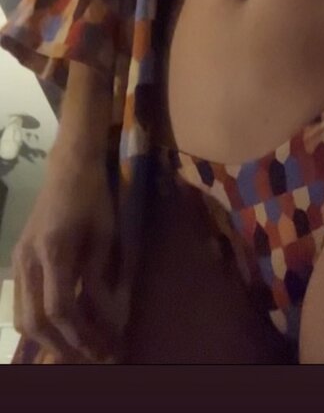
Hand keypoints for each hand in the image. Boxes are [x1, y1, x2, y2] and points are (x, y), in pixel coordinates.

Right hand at [11, 152, 126, 361]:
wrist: (68, 168)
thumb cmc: (93, 197)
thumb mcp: (104, 236)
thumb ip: (99, 278)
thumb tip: (105, 320)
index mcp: (54, 250)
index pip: (60, 308)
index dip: (80, 335)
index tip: (103, 349)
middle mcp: (29, 259)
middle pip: (35, 321)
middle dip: (63, 346)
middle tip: (91, 357)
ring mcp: (18, 260)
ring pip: (22, 317)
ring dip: (48, 340)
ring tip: (77, 349)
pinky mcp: (17, 260)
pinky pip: (21, 303)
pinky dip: (39, 322)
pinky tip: (61, 328)